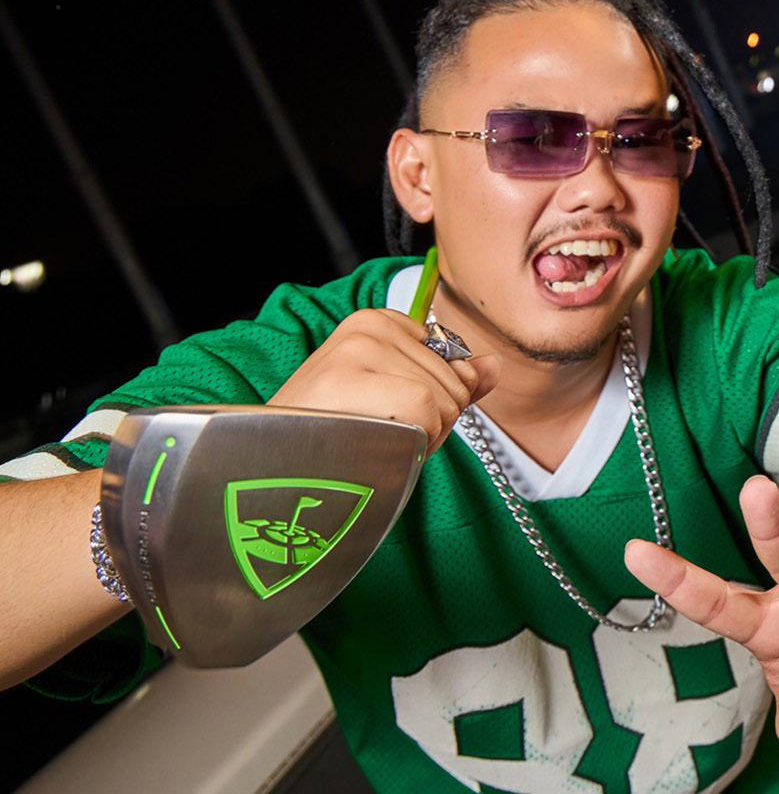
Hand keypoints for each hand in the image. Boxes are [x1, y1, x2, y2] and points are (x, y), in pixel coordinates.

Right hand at [270, 308, 499, 448]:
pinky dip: (415, 442)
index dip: (436, 401)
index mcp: (378, 322)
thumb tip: (493, 365)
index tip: (390, 414)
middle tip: (380, 435)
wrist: (270, 471)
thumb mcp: (399, 401)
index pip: (455, 361)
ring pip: (446, 399)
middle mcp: (368, 326)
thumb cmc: (336, 439)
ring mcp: (357, 348)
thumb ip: (450, 381)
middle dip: (433, 423)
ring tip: (373, 441)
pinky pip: (426, 411)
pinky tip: (376, 447)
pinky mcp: (351, 376)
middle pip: (456, 382)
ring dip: (423, 437)